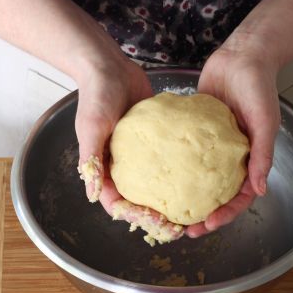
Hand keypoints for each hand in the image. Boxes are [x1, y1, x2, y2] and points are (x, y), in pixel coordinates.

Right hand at [75, 51, 183, 242]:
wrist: (109, 67)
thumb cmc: (96, 96)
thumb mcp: (91, 127)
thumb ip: (91, 160)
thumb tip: (93, 194)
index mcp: (104, 168)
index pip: (118, 204)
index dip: (137, 218)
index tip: (159, 223)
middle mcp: (122, 166)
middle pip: (139, 200)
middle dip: (158, 216)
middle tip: (182, 225)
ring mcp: (141, 154)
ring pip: (156, 185)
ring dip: (172, 199)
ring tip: (194, 209)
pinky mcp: (156, 140)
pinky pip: (169, 160)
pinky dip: (181, 170)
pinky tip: (201, 176)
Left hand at [186, 41, 280, 237]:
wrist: (242, 58)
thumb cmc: (260, 89)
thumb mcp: (266, 123)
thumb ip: (264, 155)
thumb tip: (261, 190)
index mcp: (251, 160)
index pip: (240, 197)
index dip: (226, 215)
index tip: (208, 225)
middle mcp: (231, 158)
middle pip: (217, 195)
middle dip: (203, 215)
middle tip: (184, 229)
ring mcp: (212, 147)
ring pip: (199, 178)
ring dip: (187, 196)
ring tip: (168, 211)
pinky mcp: (196, 132)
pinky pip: (184, 153)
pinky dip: (174, 165)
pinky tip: (157, 174)